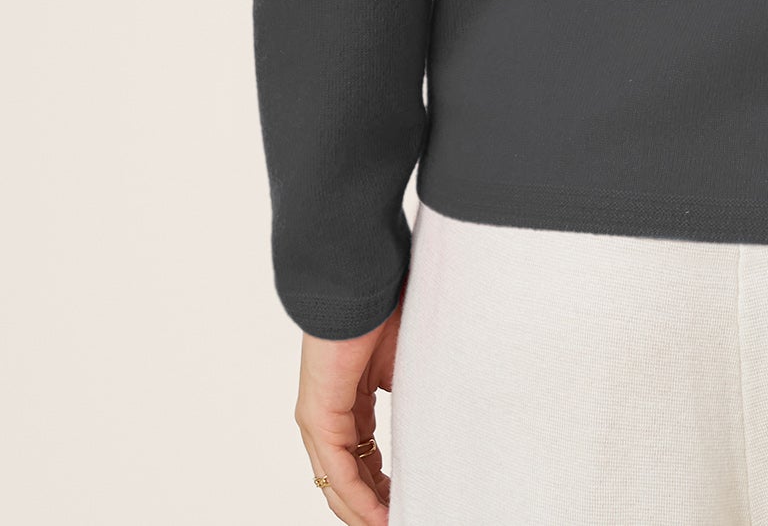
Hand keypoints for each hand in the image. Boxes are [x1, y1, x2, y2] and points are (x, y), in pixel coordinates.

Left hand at [296, 282, 405, 521]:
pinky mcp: (317, 415)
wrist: (365, 277)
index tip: (410, 504)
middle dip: (375, 507)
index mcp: (350, 402)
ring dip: (365, 512)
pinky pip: (337, 471)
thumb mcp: (406, 364)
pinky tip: (378, 517)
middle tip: (403, 520)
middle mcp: (329, 416)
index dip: (385, 489)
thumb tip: (438, 422)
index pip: (363, 461)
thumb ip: (411, 397)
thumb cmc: (389, 306)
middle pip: (349, 479)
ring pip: (338, 483)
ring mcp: (319, 418)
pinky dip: (357, 499)